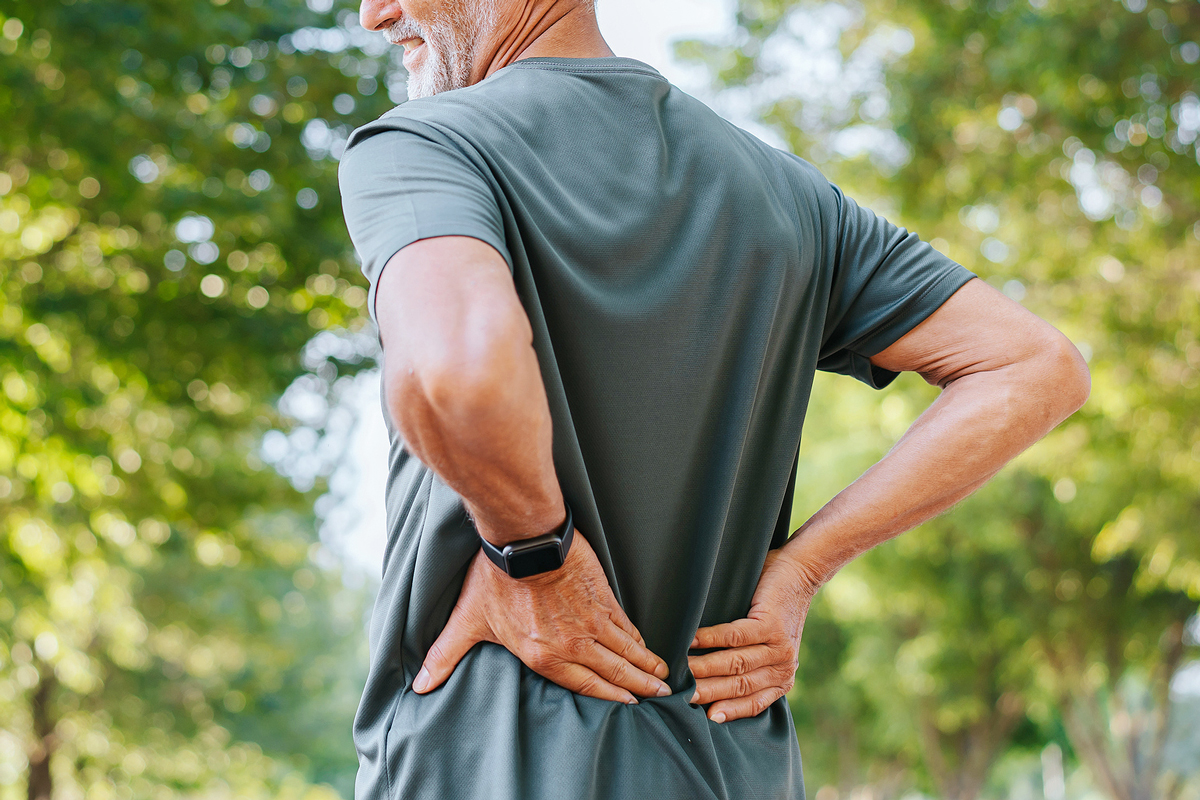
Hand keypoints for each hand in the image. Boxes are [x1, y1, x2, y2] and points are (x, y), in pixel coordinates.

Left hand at [414, 530, 670, 703]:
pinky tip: (646, 641)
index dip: (609, 696)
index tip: (628, 703)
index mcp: (543, 656)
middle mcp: (573, 644)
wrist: (524, 538)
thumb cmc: (494, 578)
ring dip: (645, 664)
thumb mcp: (468, 621)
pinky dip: (638, 636)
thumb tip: (420, 684)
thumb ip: (446, 654)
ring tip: (662, 674)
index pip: (585, 685)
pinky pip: (626, 624)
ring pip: (626, 650)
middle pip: (614, 671)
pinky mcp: (602, 596)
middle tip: (659, 693)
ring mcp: (591, 620)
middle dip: (638, 685)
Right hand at [688, 548, 816, 722]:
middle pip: (739, 686)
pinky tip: (691, 640)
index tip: (705, 718)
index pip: (752, 702)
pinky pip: (734, 636)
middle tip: (682, 698)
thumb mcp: (769, 645)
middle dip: (709, 693)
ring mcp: (778, 646)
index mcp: (782, 677)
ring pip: (735, 664)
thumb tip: (710, 681)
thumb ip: (751, 666)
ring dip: (704, 669)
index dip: (729, 711)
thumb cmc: (776, 609)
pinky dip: (709, 639)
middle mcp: (783, 667)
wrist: (800, 573)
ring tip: (681, 671)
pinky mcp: (770, 624)